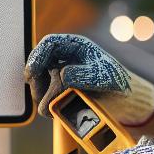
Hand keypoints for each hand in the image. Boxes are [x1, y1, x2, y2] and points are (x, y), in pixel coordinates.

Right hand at [25, 33, 153, 125]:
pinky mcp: (58, 87)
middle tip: (40, 97)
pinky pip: (45, 94)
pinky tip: (55, 110)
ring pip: (39, 80)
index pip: (49, 44)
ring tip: (54, 108)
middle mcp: (64, 56)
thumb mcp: (104, 77)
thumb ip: (85, 75)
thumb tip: (63, 75)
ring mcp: (59, 71)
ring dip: (42, 94)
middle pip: (39, 62)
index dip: (37, 57)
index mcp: (76, 45)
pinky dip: (47, 102)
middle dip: (37, 80)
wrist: (122, 98)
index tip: (31, 74)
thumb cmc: (115, 81)